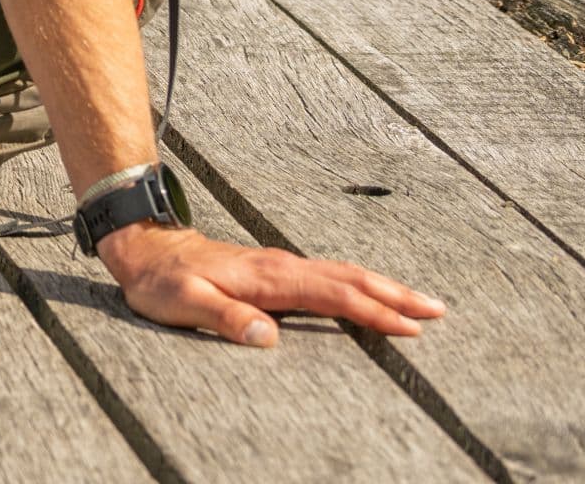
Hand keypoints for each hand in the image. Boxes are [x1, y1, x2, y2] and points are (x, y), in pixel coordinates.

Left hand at [98, 221, 443, 346]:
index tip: (410, 327)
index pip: (334, 295)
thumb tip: (266, 337)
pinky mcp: (275, 270)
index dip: (373, 312)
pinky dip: (358, 284)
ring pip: (343, 273)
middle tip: (438, 310)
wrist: (145, 247)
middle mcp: (282, 267)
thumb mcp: (183, 303)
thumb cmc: (162, 281)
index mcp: (270, 278)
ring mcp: (280, 265)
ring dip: (383, 287)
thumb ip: (223, 318)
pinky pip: (328, 275)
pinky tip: (369, 294)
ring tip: (420, 302)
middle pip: (351, 278)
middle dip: (396, 295)